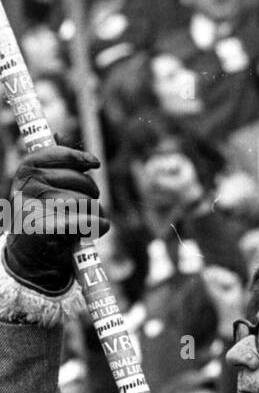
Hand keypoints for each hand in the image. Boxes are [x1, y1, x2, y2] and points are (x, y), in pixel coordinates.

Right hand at [5, 146, 108, 293]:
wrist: (29, 258)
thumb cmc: (42, 218)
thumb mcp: (40, 189)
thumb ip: (51, 166)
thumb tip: (60, 134)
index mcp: (25, 173)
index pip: (55, 155)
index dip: (78, 157)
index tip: (95, 164)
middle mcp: (28, 187)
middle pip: (78, 180)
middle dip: (92, 192)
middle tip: (92, 201)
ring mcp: (36, 208)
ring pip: (85, 202)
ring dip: (96, 212)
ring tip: (90, 221)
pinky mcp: (47, 229)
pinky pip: (85, 220)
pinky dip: (99, 225)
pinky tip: (100, 228)